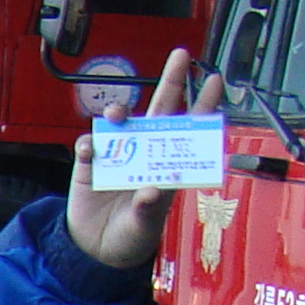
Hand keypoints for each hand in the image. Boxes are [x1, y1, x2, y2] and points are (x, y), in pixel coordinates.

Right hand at [67, 49, 223, 270]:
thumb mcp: (145, 227)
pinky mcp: (90, 164)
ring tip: (118, 114)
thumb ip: (149, 209)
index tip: (214, 80)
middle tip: (182, 55)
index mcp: (166, 166)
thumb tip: (150, 191)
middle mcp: (145, 153)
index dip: (202, 105)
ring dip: (121, 111)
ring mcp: (118, 156)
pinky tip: (92, 150)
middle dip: (172, 81)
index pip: (188, 130)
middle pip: (160, 110)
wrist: (96, 249)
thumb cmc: (131, 235)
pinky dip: (90, 144)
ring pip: (122, 121)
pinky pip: (89, 145)